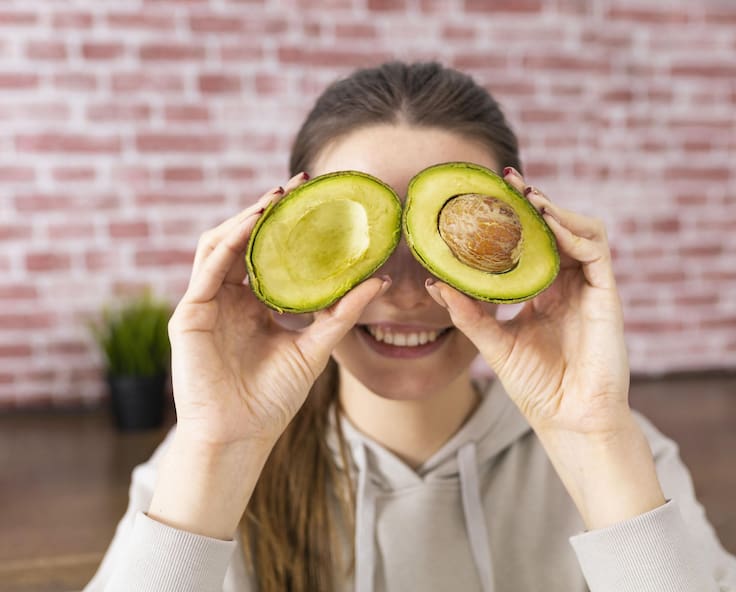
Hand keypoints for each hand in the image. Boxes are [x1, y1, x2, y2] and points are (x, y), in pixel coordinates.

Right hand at [149, 173, 389, 538]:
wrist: (241, 435)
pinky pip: (207, 268)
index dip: (290, 225)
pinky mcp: (189, 314)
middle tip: (299, 184)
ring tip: (276, 198)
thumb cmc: (273, 398)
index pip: (270, 252)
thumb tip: (379, 281)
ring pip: (220, 244)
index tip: (317, 199)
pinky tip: (252, 224)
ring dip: (246, 217)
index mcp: (255, 303)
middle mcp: (229, 296)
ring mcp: (206, 302)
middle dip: (268, 209)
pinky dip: (228, 243)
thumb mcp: (315, 348)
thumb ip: (342, 314)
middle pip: (244, 239)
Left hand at [425, 167, 663, 528]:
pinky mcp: (608, 296)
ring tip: (528, 197)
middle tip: (508, 180)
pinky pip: (597, 251)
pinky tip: (548, 223)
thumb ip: (468, 314)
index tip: (489, 196)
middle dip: (534, 202)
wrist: (570, 420)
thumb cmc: (538, 387)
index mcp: (545, 293)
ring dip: (556, 210)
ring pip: (582, 230)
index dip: (516, 218)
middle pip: (557, 229)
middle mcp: (570, 285)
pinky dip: (574, 232)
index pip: (533, 243)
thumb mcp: (494, 344)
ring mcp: (590, 289)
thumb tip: (433, 284)